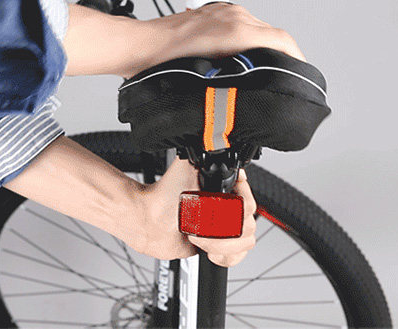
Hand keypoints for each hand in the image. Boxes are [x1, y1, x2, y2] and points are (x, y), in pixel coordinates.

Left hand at [63, 2, 304, 77]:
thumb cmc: (162, 64)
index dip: (296, 59)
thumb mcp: (206, 80)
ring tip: (264, 71)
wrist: (139, 47)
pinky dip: (249, 41)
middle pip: (272, 35)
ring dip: (264, 48)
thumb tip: (254, 89)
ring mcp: (223, 12)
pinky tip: (241, 59)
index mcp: (236, 30)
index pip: (282, 40)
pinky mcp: (213, 13)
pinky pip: (242, 25)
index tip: (300, 74)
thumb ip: (238, 79)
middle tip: (284, 77)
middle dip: (281, 56)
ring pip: (257, 30)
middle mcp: (233, 16)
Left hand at [134, 158, 256, 267]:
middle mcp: (228, 209)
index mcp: (225, 190)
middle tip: (201, 221)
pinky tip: (209, 248)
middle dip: (222, 228)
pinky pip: (236, 257)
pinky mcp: (217, 248)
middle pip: (248, 227)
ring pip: (244, 244)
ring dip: (219, 242)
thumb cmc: (164, 195)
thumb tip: (216, 139)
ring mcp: (224, 230)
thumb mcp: (187, 166)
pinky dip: (224, 255)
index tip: (217, 204)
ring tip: (198, 234)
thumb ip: (204, 151)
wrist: (147, 221)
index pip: (250, 204)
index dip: (235, 208)